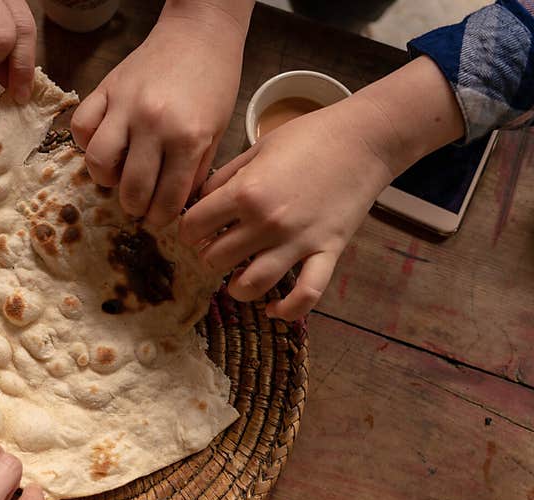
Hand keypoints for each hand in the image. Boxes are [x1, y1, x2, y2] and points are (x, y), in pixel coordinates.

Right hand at [71, 1, 251, 225]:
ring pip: (97, 162)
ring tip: (117, 177)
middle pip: (131, 189)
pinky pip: (81, 126)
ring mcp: (125, 106)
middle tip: (140, 204)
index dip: (162, 217)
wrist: (199, 33)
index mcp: (187, 139)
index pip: (167, 199)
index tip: (159, 217)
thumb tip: (174, 203)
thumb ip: (196, 170)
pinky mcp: (105, 88)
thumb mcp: (217, 132)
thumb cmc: (215, 82)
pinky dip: (87, 142)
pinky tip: (104, 144)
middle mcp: (153, 125)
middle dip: (135, 207)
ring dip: (105, 180)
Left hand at [179, 102, 393, 320]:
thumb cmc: (308, 136)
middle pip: (215, 260)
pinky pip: (306, 295)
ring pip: (251, 285)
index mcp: (245, 192)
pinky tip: (273, 309)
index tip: (194, 230)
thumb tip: (198, 202)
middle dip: (208, 256)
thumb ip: (224, 178)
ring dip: (237, 287)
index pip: (193, 227)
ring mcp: (298, 241)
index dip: (187, 230)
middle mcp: (267, 222)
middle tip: (215, 249)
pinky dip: (288, 310)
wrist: (364, 138)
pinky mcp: (327, 252)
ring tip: (236, 278)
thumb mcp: (256, 148)